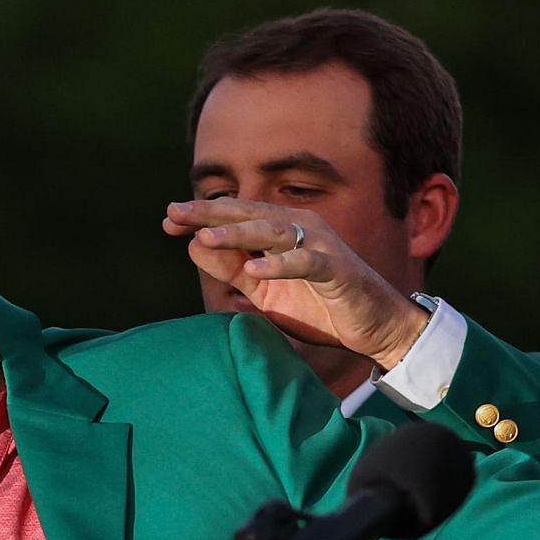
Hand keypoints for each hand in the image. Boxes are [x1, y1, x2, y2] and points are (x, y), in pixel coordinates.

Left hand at [163, 199, 427, 369]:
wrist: (371, 326)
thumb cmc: (317, 306)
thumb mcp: (264, 291)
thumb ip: (232, 269)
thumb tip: (193, 246)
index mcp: (280, 232)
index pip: (234, 218)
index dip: (201, 217)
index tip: (167, 220)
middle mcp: (300, 229)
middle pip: (249, 215)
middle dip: (210, 214)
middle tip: (175, 212)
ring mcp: (319, 246)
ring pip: (274, 232)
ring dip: (238, 234)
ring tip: (204, 237)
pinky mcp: (336, 269)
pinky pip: (305, 263)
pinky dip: (280, 265)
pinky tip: (255, 271)